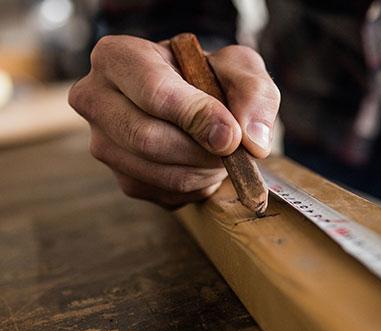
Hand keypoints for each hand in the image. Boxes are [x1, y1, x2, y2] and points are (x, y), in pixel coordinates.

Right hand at [69, 35, 279, 208]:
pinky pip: (166, 194)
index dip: (198, 117)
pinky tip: (204, 164)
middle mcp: (96, 99)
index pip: (154, 92)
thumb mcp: (239, 67)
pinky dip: (198, 185)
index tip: (232, 136)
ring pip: (160, 173)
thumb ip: (254, 92)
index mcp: (117, 57)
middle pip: (147, 139)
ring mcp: (103, 144)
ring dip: (205, 171)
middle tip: (235, 150)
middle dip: (202, 151)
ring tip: (221, 153)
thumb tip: (252, 140)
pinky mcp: (123, 179)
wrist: (200, 104)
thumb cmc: (212, 77)